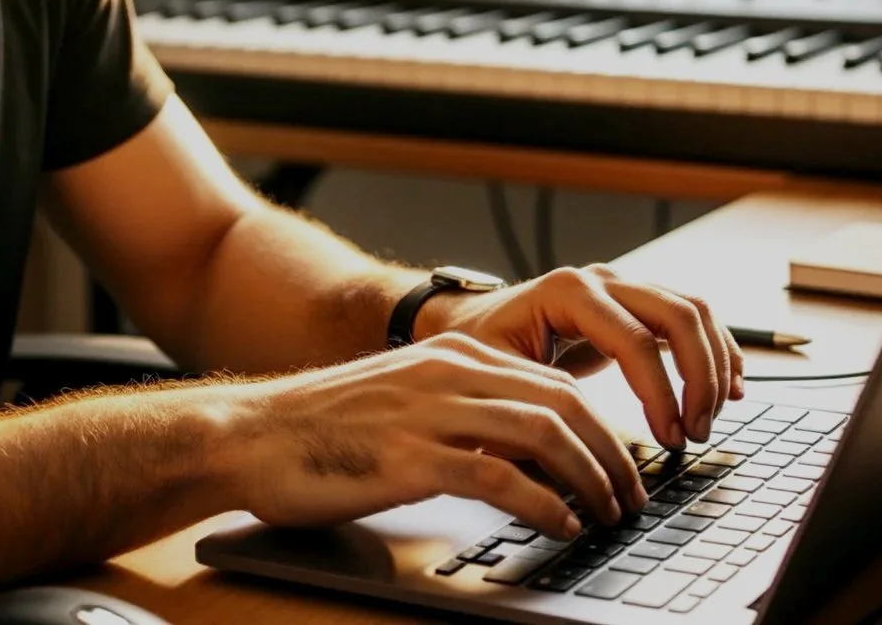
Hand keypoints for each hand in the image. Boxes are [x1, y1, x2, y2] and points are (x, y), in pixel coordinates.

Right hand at [215, 331, 649, 537]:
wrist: (249, 435)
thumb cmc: (320, 430)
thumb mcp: (404, 401)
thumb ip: (460, 413)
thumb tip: (524, 454)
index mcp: (452, 355)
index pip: (554, 382)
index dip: (603, 426)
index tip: (623, 465)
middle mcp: (449, 373)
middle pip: (564, 403)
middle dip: (613, 454)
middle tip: (632, 496)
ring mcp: (430, 412)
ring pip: (545, 433)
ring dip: (591, 478)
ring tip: (608, 513)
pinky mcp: (410, 457)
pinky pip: (500, 476)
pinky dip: (544, 503)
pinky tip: (560, 525)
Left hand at [418, 264, 743, 448]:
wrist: (469, 321)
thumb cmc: (478, 351)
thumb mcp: (496, 383)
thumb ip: (533, 416)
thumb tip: (573, 470)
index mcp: (568, 292)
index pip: (635, 341)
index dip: (660, 395)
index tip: (670, 439)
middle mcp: (601, 280)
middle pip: (678, 314)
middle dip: (698, 378)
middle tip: (696, 432)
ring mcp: (621, 286)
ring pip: (692, 310)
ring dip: (713, 364)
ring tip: (712, 416)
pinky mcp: (633, 303)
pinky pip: (689, 315)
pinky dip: (715, 348)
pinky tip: (729, 384)